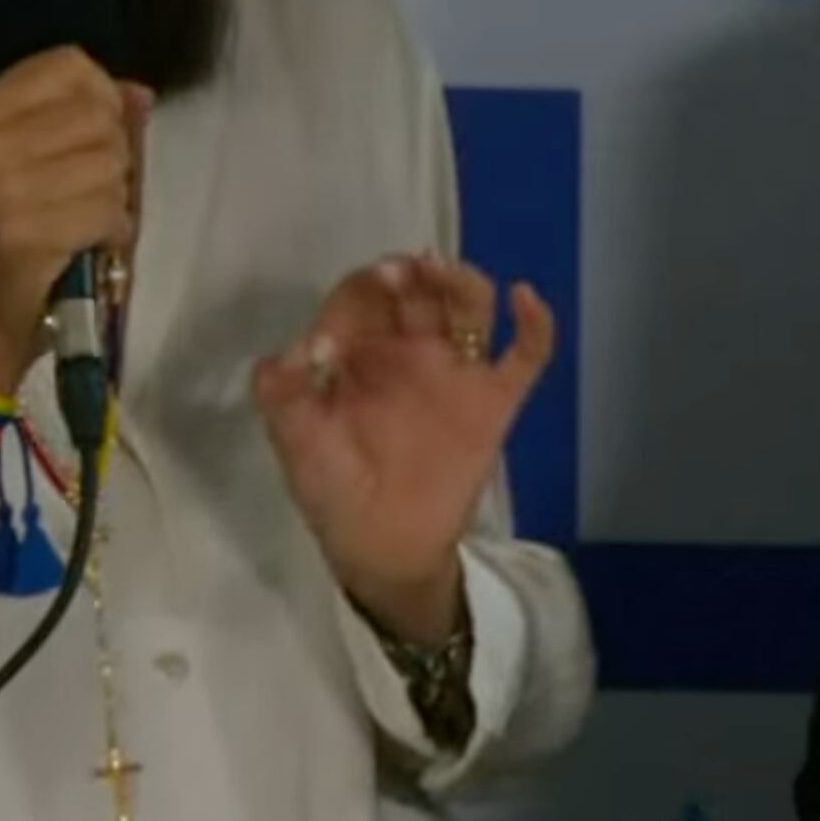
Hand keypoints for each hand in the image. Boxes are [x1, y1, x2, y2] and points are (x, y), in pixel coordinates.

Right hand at [0, 48, 149, 388]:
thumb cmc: (10, 233)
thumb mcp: (33, 161)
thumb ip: (88, 120)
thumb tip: (138, 92)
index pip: (69, 65)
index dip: (101, 97)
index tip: (90, 136)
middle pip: (98, 113)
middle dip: (113, 154)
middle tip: (89, 189)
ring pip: (110, 161)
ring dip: (115, 196)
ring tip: (86, 217)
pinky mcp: (23, 233)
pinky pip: (108, 209)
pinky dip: (112, 229)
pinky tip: (88, 243)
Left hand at [253, 252, 555, 642]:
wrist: (382, 548)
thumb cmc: (333, 489)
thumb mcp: (294, 441)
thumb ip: (284, 393)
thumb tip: (301, 349)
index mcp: (360, 349)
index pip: (362, 297)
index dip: (352, 298)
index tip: (336, 336)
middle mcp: (410, 348)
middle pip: (419, 287)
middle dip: (409, 271)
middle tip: (401, 274)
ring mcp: (456, 371)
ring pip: (471, 304)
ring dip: (460, 280)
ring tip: (442, 275)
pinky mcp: (495, 401)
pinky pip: (527, 354)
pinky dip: (535, 323)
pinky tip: (524, 298)